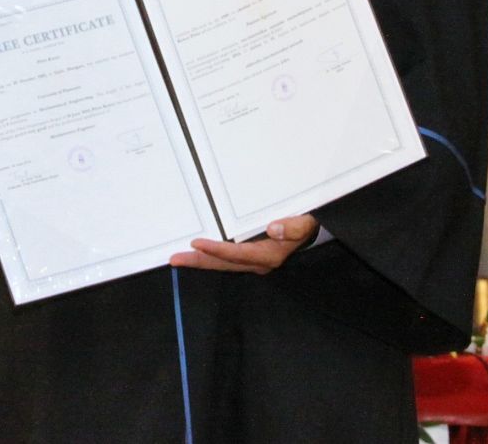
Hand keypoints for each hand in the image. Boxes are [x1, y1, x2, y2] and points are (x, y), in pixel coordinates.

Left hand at [168, 214, 317, 274]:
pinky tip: (198, 254)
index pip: (236, 254)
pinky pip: (226, 260)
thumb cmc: (306, 225)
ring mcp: (253, 261)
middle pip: (223, 264)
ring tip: (179, 259)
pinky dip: (210, 257)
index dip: (216, 250)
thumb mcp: (305, 223)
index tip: (196, 244)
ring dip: (201, 261)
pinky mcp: (251, 257)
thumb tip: (272, 228)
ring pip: (222, 264)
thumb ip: (292, 227)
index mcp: (268, 255)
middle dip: (199, 262)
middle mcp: (258, 262)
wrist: (313, 233)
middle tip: (174, 260)